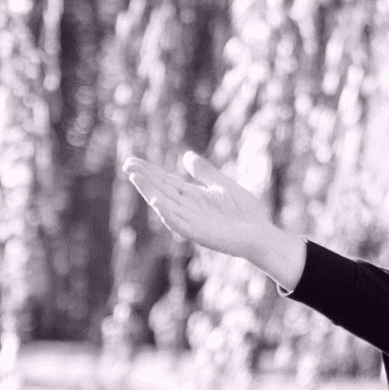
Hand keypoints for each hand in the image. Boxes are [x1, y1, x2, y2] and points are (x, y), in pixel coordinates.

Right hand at [123, 152, 304, 287]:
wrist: (262, 234)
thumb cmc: (244, 213)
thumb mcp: (222, 186)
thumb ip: (205, 172)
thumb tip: (185, 155)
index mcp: (192, 197)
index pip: (166, 181)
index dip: (150, 171)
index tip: (132, 161)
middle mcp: (188, 208)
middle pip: (161, 190)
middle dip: (144, 178)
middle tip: (127, 165)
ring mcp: (192, 221)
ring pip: (165, 205)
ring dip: (149, 192)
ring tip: (135, 177)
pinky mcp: (199, 234)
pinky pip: (178, 224)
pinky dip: (167, 213)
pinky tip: (157, 201)